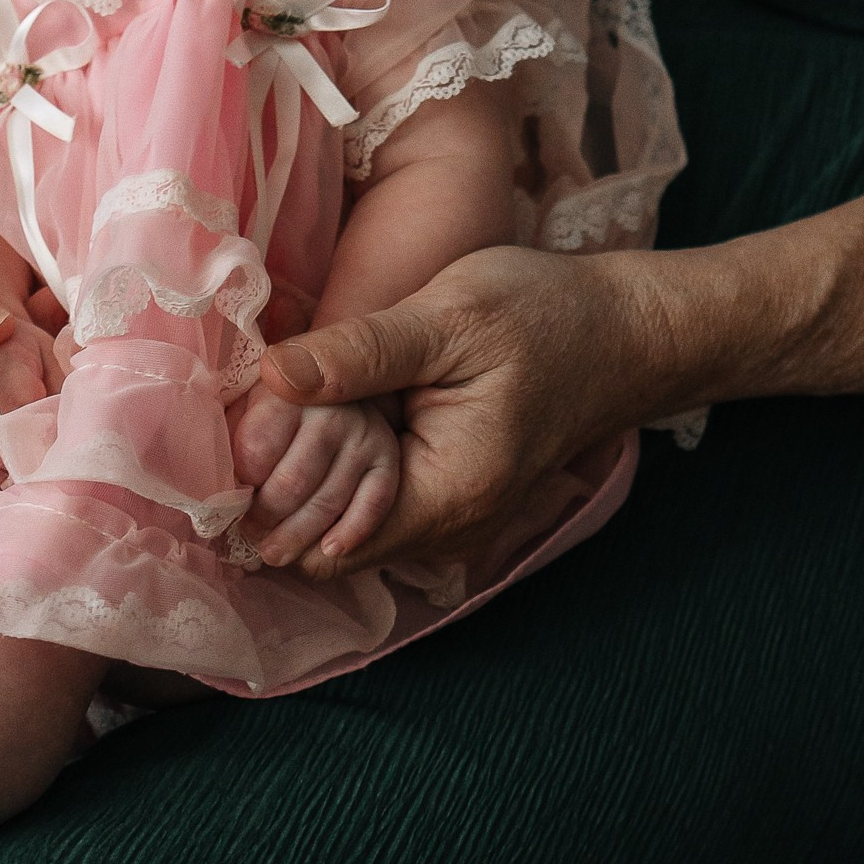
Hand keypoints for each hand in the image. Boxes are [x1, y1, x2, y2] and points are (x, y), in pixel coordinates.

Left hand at [257, 243, 665, 575]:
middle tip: (260, 411)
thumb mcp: (448, 317)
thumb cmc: (544, 316)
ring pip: (343, 521)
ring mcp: (448, 516)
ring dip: (309, 472)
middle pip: (324, 541)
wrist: (621, 331)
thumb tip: (271, 376)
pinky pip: (370, 498)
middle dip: (282, 485)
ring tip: (293, 404)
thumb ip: (360, 352)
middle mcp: (446, 529)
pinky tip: (329, 410)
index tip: (242, 435)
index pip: (321, 546)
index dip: (271, 497)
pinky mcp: (446, 491)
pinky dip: (341, 463)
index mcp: (446, 496)